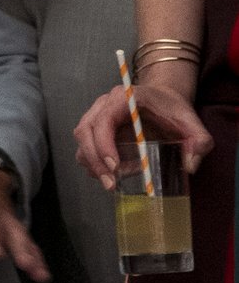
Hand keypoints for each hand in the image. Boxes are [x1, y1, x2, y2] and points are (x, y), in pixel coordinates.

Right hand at [73, 76, 213, 183]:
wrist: (162, 99)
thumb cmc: (173, 109)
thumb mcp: (192, 123)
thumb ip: (199, 141)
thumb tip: (190, 165)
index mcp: (124, 99)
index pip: (103, 120)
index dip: (104, 144)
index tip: (115, 167)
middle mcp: (104, 105)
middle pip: (85, 131)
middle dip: (95, 160)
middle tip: (110, 183)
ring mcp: (96, 115)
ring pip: (82, 140)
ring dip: (93, 163)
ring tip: (114, 181)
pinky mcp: (95, 128)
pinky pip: (86, 147)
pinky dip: (95, 162)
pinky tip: (116, 172)